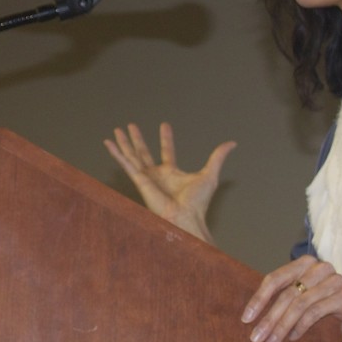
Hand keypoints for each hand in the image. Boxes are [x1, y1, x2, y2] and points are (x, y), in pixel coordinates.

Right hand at [104, 122, 235, 241]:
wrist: (186, 216)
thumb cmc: (198, 202)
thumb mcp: (210, 173)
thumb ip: (218, 157)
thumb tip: (232, 143)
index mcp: (171, 173)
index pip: (167, 152)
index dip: (166, 138)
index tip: (164, 125)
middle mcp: (157, 175)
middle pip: (144, 153)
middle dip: (138, 139)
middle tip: (131, 125)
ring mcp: (146, 178)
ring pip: (132, 156)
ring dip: (125, 143)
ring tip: (118, 129)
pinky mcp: (139, 181)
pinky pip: (125, 164)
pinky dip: (116, 153)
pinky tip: (109, 142)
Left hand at [240, 255, 341, 341]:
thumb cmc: (321, 308)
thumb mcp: (298, 300)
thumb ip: (280, 300)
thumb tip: (249, 318)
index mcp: (303, 264)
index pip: (275, 279)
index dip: (258, 299)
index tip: (245, 319)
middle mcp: (319, 268)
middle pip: (287, 294)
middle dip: (269, 318)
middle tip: (256, 337)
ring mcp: (334, 280)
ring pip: (300, 304)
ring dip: (282, 326)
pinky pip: (316, 312)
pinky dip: (301, 326)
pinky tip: (292, 338)